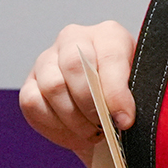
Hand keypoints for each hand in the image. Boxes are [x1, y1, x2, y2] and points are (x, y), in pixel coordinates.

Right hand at [19, 21, 135, 164]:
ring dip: (74, 119)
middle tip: (104, 127)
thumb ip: (132, 95)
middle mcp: (74, 39)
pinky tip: (73, 133)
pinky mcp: (30, 82)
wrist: (104, 103)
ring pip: (53, 86)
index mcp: (108, 34)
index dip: (115, 93)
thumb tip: (122, 117)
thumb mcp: (137, 87)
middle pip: (74, 66)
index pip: (109, 56)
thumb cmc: (124, 93)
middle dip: (91, 105)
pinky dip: (54, 125)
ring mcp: (47, 59)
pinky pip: (33, 102)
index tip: (124, 120)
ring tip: (92, 132)